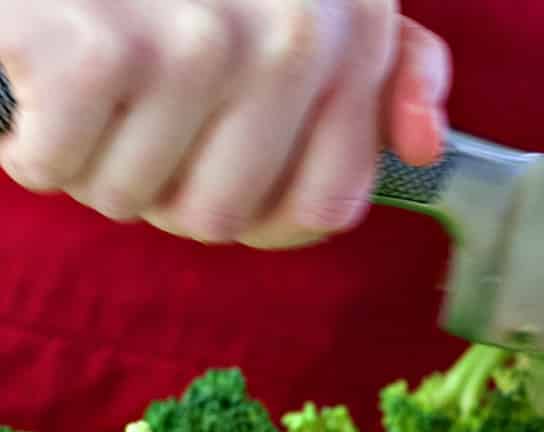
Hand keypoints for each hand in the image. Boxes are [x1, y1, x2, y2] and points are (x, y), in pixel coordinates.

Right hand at [0, 0, 450, 247]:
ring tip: (98, 90)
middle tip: (144, 117)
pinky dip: (33, 144)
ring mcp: (199, 40)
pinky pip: (62, 169)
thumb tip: (425, 149)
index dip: (266, 212)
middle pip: (226, 219)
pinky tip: (38, 80)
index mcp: (355, 31)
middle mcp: (296, 35)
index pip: (328, 208)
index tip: (225, 164)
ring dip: (102, 163)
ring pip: (141, 202)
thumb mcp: (321, 1)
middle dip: (170, 188)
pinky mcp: (99, 47)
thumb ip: (393, 71)